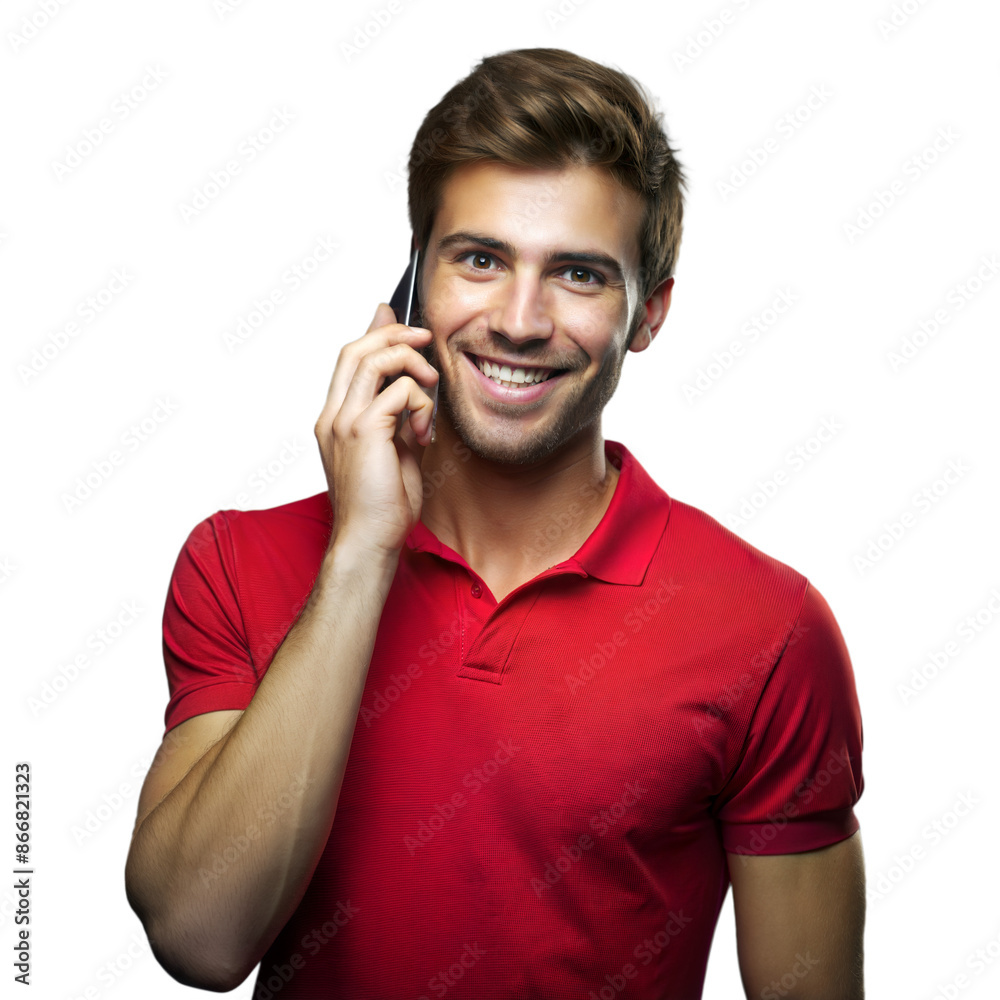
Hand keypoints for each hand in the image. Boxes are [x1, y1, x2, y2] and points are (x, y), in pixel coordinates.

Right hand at [314, 303, 438, 559]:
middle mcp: (333, 416)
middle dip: (393, 332)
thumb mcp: (398, 450)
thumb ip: (401, 414)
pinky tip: (424, 429)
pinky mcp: (363, 431)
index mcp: (336, 420)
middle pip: (355, 348)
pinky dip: (419, 401)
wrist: (370, 540)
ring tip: (431, 382)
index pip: (349, 360)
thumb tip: (416, 385)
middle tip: (424, 337)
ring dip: (409, 359)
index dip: (373, 331)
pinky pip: (396, 390)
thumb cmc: (383, 506)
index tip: (396, 317)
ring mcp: (343, 422)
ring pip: (371, 358)